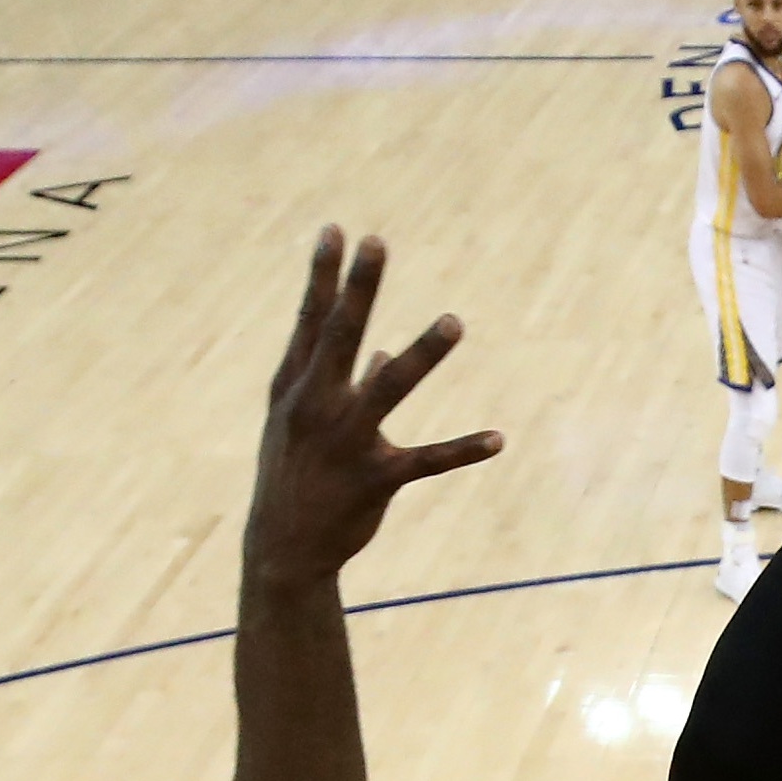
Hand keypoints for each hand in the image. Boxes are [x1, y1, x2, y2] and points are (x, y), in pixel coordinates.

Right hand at [242, 229, 500, 584]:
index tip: (336, 231)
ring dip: (422, 353)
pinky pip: (427, 461)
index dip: (323, 276)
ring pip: (390, 388)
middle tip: (376, 243)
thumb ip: (332, 380)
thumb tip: (376, 349)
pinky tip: (498, 439)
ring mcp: (347, 441)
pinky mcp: (376, 479)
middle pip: (341, 337)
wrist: (283, 549)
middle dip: (359, 290)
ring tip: (454, 321)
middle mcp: (318, 407)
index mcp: (297, 387)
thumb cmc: (292, 474)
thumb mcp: (297, 423)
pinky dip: (463, 451)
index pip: (312, 322)